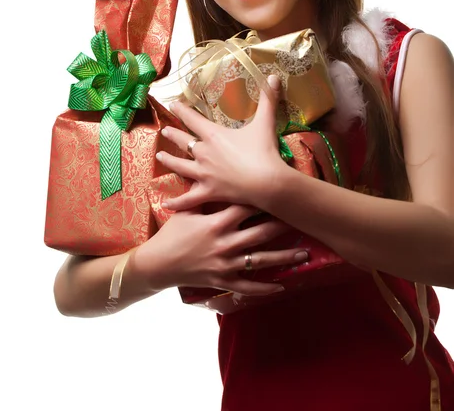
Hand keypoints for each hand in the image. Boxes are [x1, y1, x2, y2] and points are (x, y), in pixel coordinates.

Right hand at [133, 204, 308, 295]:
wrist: (158, 264)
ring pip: (261, 260)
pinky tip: (282, 286)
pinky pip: (248, 286)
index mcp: (216, 223)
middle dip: (283, 227)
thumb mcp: (186, 211)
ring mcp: (225, 264)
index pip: (247, 208)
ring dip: (284, 258)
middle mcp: (225, 243)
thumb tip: (214, 173)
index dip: (266, 200)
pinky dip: (265, 288)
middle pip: (261, 232)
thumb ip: (202, 195)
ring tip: (304, 254)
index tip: (284, 194)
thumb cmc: (172, 234)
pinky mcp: (223, 281)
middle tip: (304, 221)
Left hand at [156, 75, 285, 210]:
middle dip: (173, 135)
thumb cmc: (264, 151)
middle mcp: (203, 153)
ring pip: (181, 166)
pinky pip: (189, 198)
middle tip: (164, 132)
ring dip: (169, 161)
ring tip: (159, 157)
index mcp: (214, 135)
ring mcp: (204, 174)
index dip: (182, 110)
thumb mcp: (265, 122)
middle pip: (183, 141)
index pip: (192, 119)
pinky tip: (165, 205)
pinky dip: (177, 202)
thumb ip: (268, 98)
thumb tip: (273, 75)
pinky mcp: (209, 192)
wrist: (267, 182)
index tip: (172, 104)